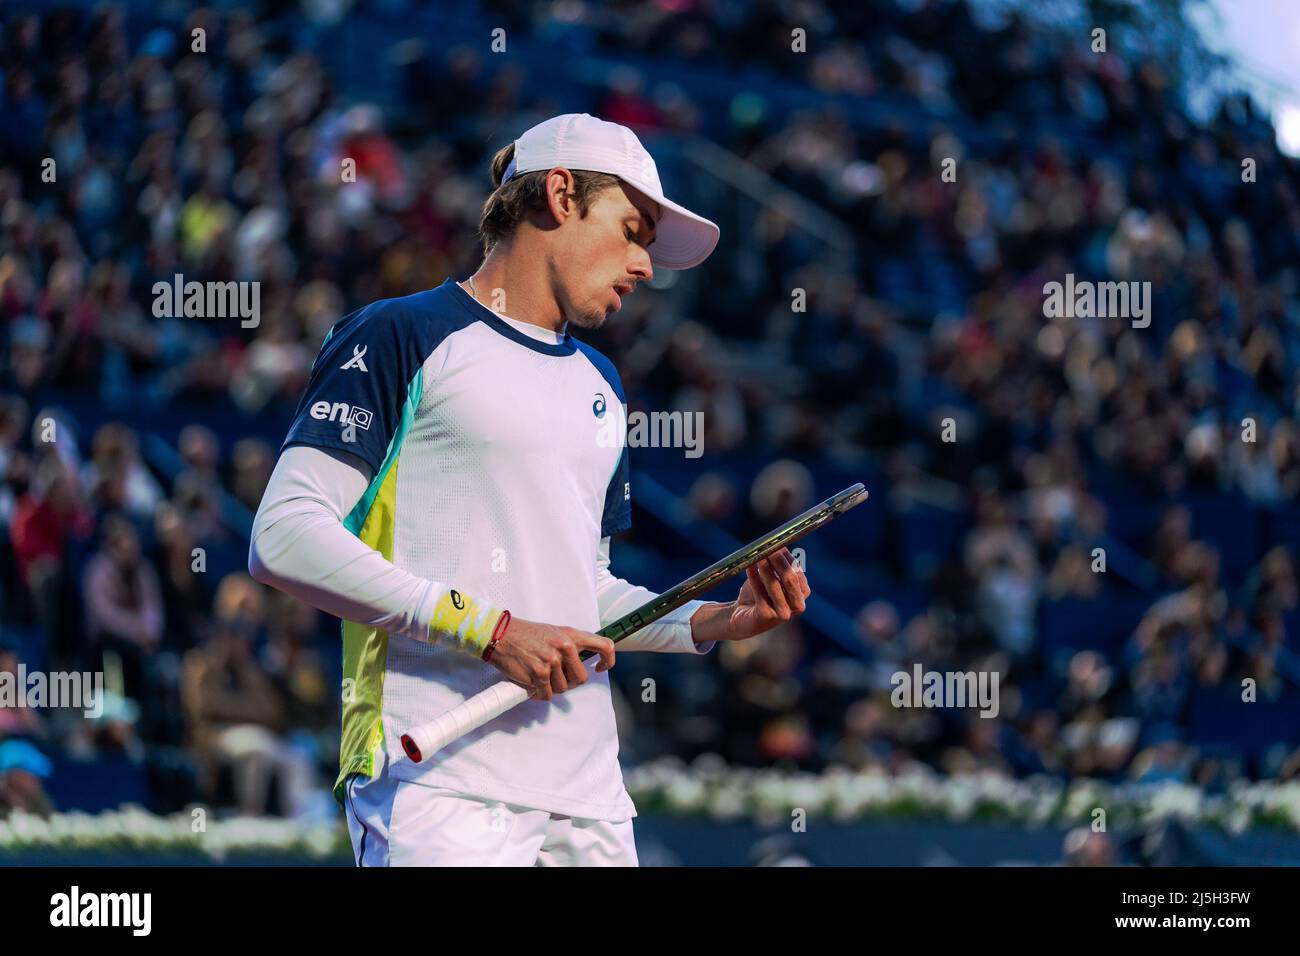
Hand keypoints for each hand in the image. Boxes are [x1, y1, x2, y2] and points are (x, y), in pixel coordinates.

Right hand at [485, 617, 615, 700]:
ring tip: (540, 677)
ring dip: (552, 687)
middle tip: (556, 677)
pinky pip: (547, 695)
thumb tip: (581, 662)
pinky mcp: (539, 675)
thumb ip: (569, 645)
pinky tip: (532, 685)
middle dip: (569, 682)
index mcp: (571, 635)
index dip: (608, 661)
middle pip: (581, 678)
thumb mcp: (553, 632)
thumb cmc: (526, 634)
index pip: (605, 646)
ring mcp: (552, 662)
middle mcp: (565, 647)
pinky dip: (540, 694)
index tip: (601, 668)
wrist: (500, 635)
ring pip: (563, 689)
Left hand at [691, 548, 810, 643]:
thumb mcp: (771, 577)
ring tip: (758, 557)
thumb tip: (777, 545)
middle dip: (779, 562)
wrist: (742, 616)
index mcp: (802, 594)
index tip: (776, 545)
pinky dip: (754, 579)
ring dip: (766, 569)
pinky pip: (759, 594)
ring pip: (775, 586)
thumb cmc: (759, 594)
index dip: (787, 558)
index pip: (798, 572)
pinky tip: (749, 568)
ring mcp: (783, 614)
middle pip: (790, 579)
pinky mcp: (766, 617)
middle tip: (769, 549)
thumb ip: (777, 565)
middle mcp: (796, 606)